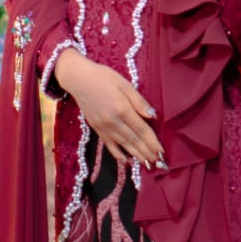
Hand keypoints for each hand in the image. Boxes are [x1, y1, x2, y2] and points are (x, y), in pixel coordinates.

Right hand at [54, 48, 164, 166]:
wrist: (79, 79)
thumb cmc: (104, 77)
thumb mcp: (125, 84)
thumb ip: (139, 101)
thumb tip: (153, 116)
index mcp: (122, 109)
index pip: (142, 130)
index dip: (152, 142)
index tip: (161, 152)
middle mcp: (113, 121)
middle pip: (134, 140)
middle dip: (147, 152)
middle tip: (158, 163)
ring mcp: (104, 127)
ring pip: (123, 145)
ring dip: (136, 155)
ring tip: (146, 164)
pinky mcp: (96, 129)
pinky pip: (109, 144)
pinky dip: (118, 154)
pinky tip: (126, 160)